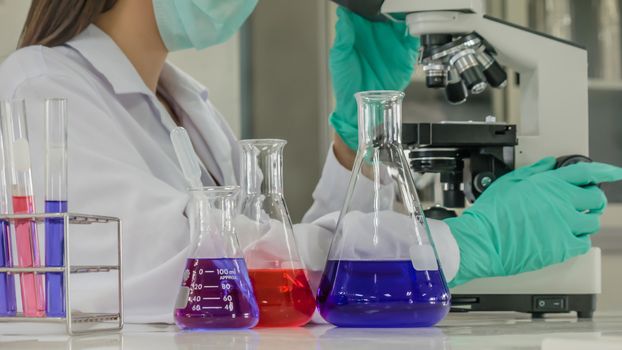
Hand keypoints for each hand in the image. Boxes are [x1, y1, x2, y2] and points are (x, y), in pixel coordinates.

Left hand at [329, 7, 418, 150]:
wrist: (364, 103)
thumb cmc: (346, 83)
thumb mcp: (340, 58)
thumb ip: (343, 36)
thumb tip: (343, 16)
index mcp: (360, 31)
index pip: (365, 11)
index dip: (370, 5)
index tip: (373, 1)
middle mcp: (377, 34)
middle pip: (387, 11)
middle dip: (391, 5)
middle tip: (392, 3)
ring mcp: (392, 42)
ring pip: (402, 20)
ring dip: (404, 14)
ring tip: (403, 10)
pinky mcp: (405, 53)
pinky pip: (413, 37)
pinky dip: (416, 29)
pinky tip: (411, 26)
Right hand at [445, 158, 621, 286]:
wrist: (483, 240)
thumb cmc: (490, 214)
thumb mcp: (508, 183)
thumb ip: (533, 172)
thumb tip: (548, 164)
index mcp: (549, 184)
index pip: (586, 173)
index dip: (605, 171)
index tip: (614, 172)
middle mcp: (561, 202)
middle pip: (596, 199)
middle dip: (592, 200)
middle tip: (583, 203)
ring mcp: (564, 225)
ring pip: (592, 222)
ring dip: (585, 221)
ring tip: (570, 222)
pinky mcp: (562, 247)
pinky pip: (584, 243)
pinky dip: (578, 240)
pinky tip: (565, 238)